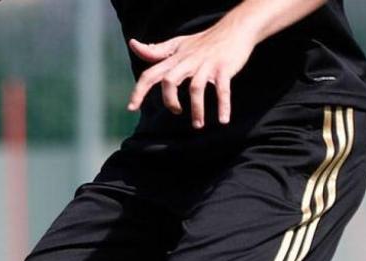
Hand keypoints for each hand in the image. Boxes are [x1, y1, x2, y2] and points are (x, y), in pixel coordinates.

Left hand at [126, 18, 255, 128]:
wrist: (234, 29)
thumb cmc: (204, 41)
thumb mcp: (178, 44)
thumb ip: (157, 50)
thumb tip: (135, 45)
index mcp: (175, 59)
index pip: (151, 74)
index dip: (139, 90)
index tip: (131, 108)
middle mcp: (188, 61)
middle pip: (170, 81)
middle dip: (169, 100)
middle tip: (177, 112)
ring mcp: (206, 65)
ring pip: (196, 88)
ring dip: (197, 110)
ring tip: (198, 125)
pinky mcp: (224, 68)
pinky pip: (223, 90)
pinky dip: (224, 106)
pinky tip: (223, 120)